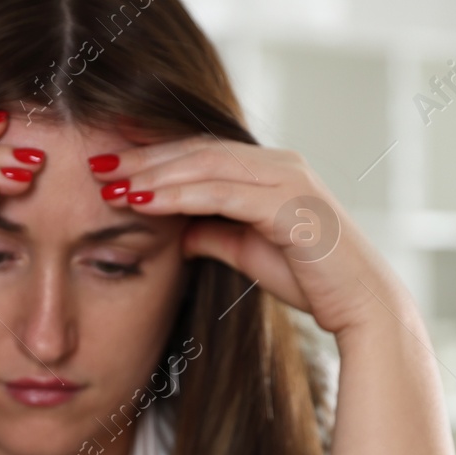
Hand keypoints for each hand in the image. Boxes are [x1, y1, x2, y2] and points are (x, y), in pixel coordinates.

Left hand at [88, 138, 386, 336]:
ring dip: (153, 173)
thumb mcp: (248, 251)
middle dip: (143, 155)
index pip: (201, 149)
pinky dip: (180, 195)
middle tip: (95, 162)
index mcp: (270, 168)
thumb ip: (214, 232)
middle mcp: (279, 163)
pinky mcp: (290, 205)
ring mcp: (288, 179)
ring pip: (206, 164)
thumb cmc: (312, 279)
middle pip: (197, 148)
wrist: (360, 305)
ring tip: (109, 183)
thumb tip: (178, 230)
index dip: (153, 151)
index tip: (108, 158)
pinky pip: (223, 193)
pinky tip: (144, 203)